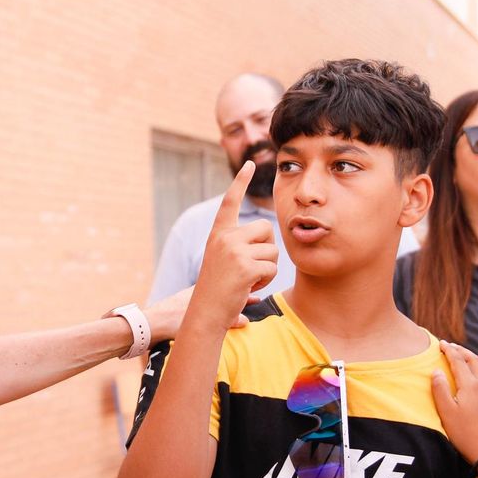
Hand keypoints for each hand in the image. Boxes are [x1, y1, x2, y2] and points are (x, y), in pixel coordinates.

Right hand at [187, 163, 278, 330]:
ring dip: (267, 268)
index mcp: (219, 234)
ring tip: (247, 280)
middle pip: (266, 228)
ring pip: (273, 250)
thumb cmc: (217, 291)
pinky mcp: (245, 266)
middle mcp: (225, 237)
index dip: (240, 182)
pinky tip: (248, 288)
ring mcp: (234, 250)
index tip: (249, 164)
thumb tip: (267, 240)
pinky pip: (271, 268)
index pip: (230, 201)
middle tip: (251, 268)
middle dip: (267, 248)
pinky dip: (265, 281)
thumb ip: (241, 246)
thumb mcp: (224, 261)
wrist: (204, 313)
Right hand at [431, 341, 477, 461]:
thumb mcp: (446, 412)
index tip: (442, 344)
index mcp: (470, 385)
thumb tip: (437, 371)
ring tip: (472, 359)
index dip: (450, 351)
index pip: (458, 361)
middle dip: (464, 352)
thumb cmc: (463, 434)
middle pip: (475, 361)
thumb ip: (440, 389)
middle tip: (454, 348)